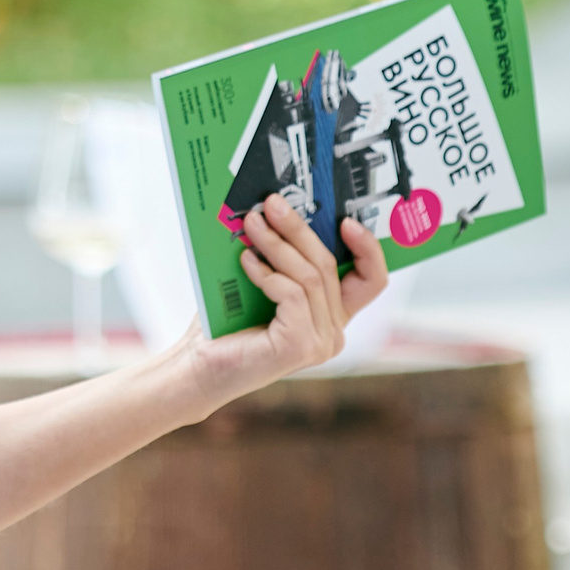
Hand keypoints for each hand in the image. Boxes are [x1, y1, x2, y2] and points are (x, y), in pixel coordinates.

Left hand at [172, 199, 388, 414]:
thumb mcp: (264, 282)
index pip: (372, 280)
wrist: (198, 365)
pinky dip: (267, 272)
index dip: (367, 247)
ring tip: (252, 224)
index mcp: (331, 315)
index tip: (345, 220)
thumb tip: (282, 211)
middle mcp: (333, 332)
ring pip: (310, 276)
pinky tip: (246, 261)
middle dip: (299, 229)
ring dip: (278, 244)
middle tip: (272, 204)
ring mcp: (320, 343)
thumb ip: (284, 260)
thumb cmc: (227, 325)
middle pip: (330, 266)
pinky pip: (292, 293)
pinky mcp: (301, 346)